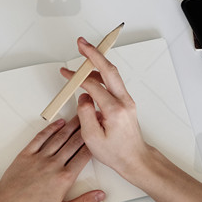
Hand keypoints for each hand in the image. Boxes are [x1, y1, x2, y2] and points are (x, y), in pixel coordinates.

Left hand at [0, 115, 103, 201]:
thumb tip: (99, 196)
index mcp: (64, 178)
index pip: (83, 156)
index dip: (93, 144)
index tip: (98, 136)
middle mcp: (53, 165)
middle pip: (73, 143)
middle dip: (84, 130)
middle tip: (92, 120)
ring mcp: (40, 158)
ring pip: (59, 137)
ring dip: (71, 126)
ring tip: (79, 117)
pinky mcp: (27, 155)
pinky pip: (41, 138)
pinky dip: (50, 129)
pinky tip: (58, 124)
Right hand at [59, 37, 150, 179]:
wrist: (135, 159)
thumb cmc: (116, 152)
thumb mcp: (92, 138)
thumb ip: (85, 114)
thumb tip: (83, 96)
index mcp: (114, 110)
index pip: (93, 86)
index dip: (77, 77)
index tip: (66, 73)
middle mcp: (124, 101)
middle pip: (109, 70)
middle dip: (94, 54)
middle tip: (82, 43)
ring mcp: (127, 100)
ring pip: (112, 74)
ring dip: (98, 62)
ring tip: (84, 54)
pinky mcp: (125, 102)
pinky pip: (113, 83)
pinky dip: (102, 74)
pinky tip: (92, 74)